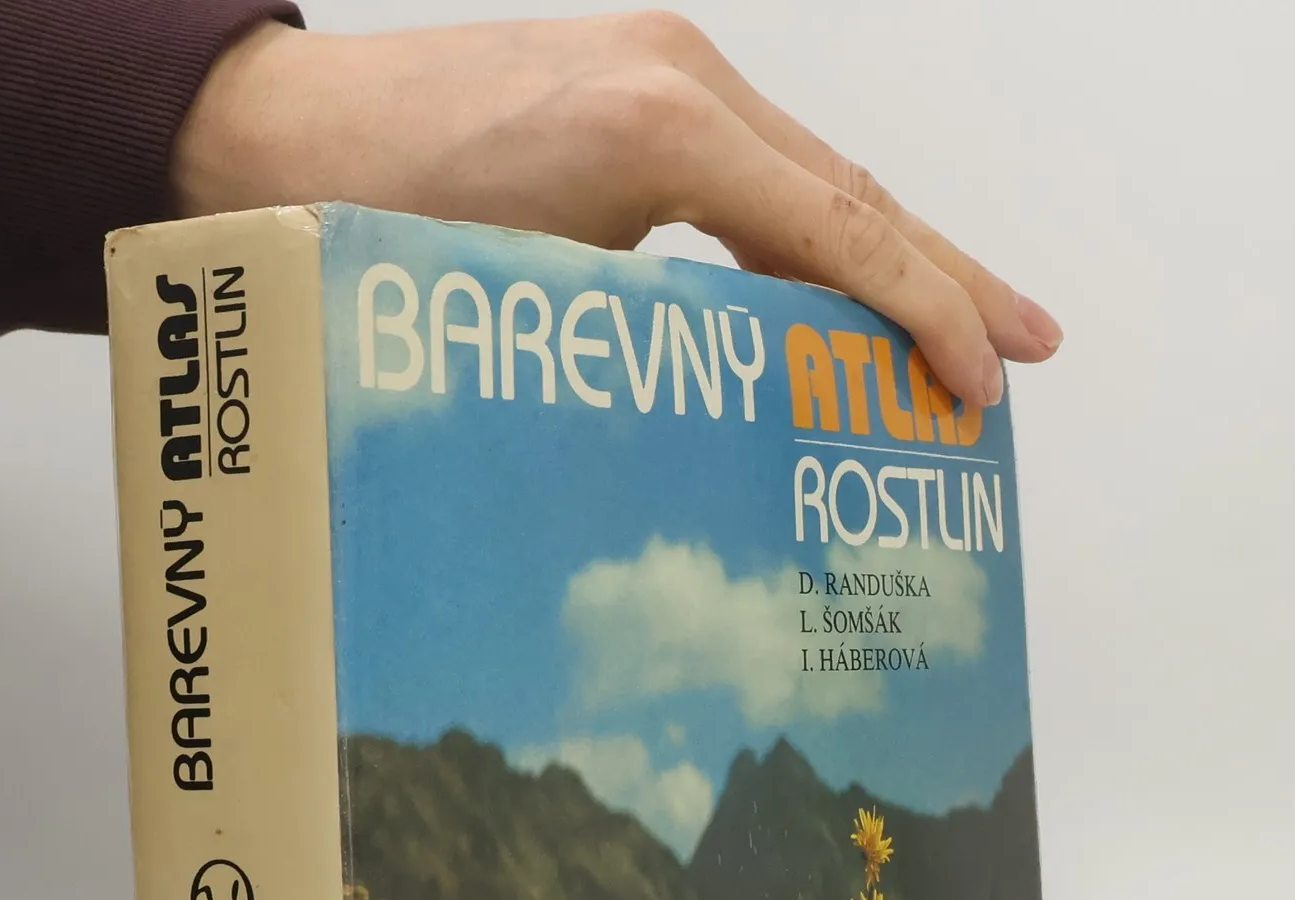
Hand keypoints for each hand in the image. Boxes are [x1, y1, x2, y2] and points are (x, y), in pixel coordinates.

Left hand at [173, 11, 1059, 407]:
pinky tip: (834, 291)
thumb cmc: (363, 227)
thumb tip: (736, 436)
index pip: (838, 228)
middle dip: (949, 276)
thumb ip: (650, 347)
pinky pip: (754, 170)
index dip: (925, 312)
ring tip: (962, 330)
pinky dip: (810, 236)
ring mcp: (656, 69)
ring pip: (811, 180)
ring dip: (889, 259)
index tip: (982, 386)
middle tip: (1031, 346)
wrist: (263, 138)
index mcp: (661, 125)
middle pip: (853, 192)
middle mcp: (677, 76)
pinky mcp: (629, 86)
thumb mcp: (524, 308)